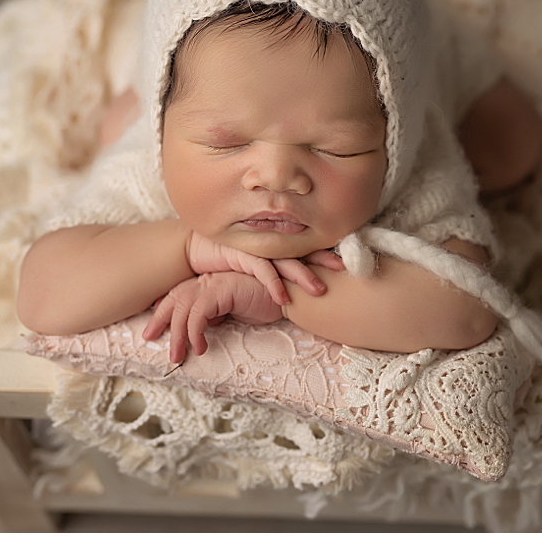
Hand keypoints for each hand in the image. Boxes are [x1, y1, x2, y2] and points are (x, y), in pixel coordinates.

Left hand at [141, 272, 281, 362]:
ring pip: (183, 310)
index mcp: (205, 284)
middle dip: (160, 323)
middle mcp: (205, 281)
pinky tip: (201, 347)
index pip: (175, 298)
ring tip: (178, 357)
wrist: (288, 294)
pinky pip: (199, 313)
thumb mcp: (232, 312)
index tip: (149, 334)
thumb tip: (197, 331)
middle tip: (157, 347)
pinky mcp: (222, 289)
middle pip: (173, 301)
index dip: (160, 315)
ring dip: (178, 336)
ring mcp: (213, 283)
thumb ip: (214, 316)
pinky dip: (195, 331)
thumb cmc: (263, 302)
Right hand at [184, 231, 345, 304]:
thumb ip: (275, 265)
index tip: (346, 261)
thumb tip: (299, 280)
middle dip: (323, 260)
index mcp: (276, 243)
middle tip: (343, 269)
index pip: (306, 246)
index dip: (325, 253)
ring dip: (303, 276)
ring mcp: (256, 246)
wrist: (195, 248)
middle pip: (302, 250)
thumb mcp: (255, 261)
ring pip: (285, 260)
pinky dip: (272, 283)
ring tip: (320, 291)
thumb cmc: (229, 256)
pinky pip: (261, 269)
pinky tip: (283, 297)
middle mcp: (269, 242)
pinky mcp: (240, 253)